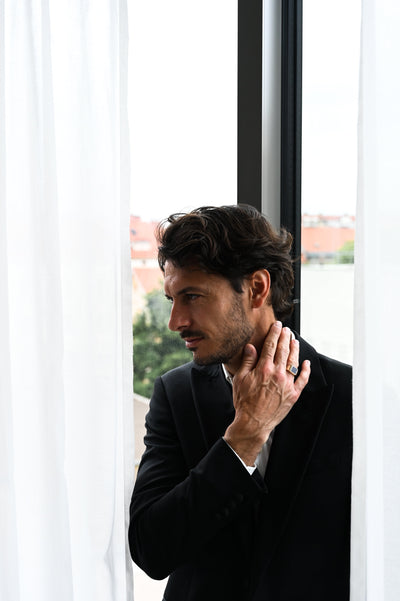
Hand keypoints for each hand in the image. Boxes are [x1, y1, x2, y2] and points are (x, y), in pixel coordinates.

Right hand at [223, 322, 310, 465]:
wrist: (253, 422)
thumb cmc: (244, 402)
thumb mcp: (239, 379)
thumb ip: (247, 361)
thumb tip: (250, 347)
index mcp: (263, 369)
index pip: (271, 345)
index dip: (275, 333)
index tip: (277, 326)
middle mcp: (277, 374)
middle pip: (283, 350)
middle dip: (286, 337)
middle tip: (287, 329)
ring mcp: (287, 384)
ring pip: (294, 362)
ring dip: (295, 349)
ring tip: (295, 340)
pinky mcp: (293, 394)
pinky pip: (303, 380)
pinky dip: (306, 370)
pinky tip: (306, 363)